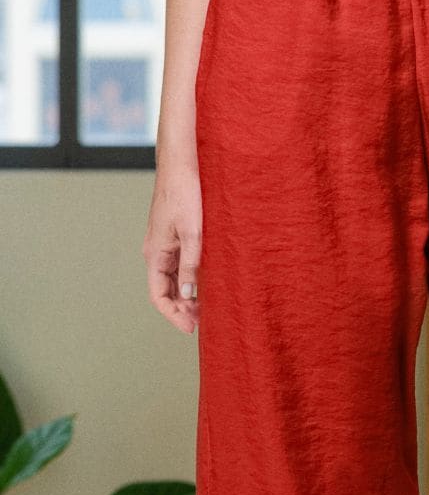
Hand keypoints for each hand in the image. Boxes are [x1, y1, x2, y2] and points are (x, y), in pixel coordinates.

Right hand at [143, 163, 201, 333]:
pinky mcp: (172, 238)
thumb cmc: (185, 194)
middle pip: (165, 291)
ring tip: (207, 309)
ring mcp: (163, 245)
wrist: (181, 165)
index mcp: (155, 254)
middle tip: (204, 323)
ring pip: (172, 280)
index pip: (158, 296)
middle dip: (182, 309)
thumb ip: (190, 266)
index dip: (174, 315)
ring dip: (187, 297)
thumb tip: (189, 296)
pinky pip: (178, 266)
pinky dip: (189, 281)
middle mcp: (155, 253)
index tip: (191, 329)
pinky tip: (205, 285)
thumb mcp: (193, 234)